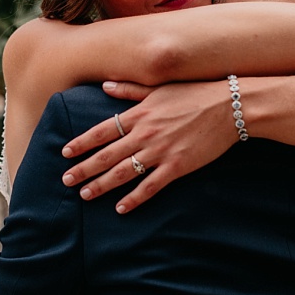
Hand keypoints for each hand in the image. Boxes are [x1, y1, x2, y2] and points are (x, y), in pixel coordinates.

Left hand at [60, 80, 236, 213]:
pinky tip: (121, 208)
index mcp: (139, 114)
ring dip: (102, 185)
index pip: (102, 131)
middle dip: (84, 168)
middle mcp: (145, 133)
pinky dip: (134, 198)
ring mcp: (160, 151)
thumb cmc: (194, 93)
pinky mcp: (177, 166)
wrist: (228, 106)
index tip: (65, 152)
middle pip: (107, 154)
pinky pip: (151, 186)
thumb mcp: (159, 88)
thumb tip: (105, 86)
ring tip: (85, 195)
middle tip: (65, 180)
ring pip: (124, 172)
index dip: (82, 143)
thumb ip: (130, 90)